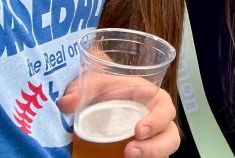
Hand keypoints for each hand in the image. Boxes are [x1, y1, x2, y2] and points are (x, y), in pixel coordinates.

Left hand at [58, 79, 180, 157]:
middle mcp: (156, 120)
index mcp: (151, 99)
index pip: (165, 108)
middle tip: (130, 152)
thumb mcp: (95, 84)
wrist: (101, 101)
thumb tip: (64, 103)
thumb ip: (81, 90)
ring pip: (164, 151)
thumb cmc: (106, 89)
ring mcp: (151, 139)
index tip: (138, 131)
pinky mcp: (142, 151)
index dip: (158, 120)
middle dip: (156, 147)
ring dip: (150, 156)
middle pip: (170, 136)